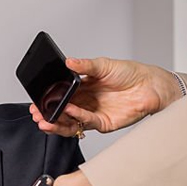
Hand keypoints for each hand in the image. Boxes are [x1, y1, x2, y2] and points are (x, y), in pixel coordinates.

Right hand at [30, 57, 179, 137]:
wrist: (151, 85)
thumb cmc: (131, 73)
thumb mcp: (104, 64)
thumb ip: (84, 66)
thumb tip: (68, 62)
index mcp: (82, 88)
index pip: (59, 96)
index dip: (47, 100)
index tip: (36, 101)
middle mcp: (85, 103)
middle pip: (61, 112)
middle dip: (47, 114)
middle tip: (37, 113)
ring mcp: (93, 114)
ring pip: (69, 123)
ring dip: (56, 122)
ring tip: (46, 120)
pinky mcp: (103, 123)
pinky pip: (86, 123)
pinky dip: (76, 118)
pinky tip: (70, 111)